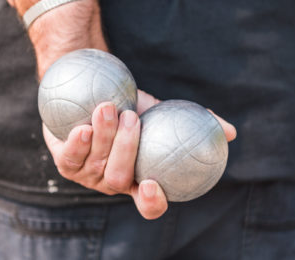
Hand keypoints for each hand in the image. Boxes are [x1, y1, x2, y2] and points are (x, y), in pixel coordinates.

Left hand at [44, 90, 235, 219]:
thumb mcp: (162, 112)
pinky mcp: (65, 162)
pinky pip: (71, 158)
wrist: (91, 91)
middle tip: (131, 118)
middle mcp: (113, 182)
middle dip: (125, 150)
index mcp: (139, 179)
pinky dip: (78, 143)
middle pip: (119, 178)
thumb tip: (230, 132)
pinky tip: (84, 125)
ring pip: (95, 165)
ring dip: (103, 137)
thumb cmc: (130, 106)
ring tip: (110, 107)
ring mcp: (87, 175)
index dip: (151, 202)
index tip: (154, 184)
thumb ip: (193, 123)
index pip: (148, 204)